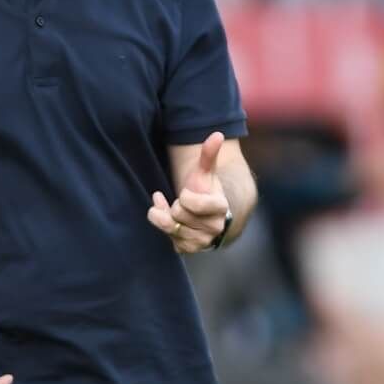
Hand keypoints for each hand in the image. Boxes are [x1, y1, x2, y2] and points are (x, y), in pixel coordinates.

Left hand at [147, 131, 228, 253]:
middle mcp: (214, 229)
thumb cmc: (205, 190)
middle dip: (177, 204)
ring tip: (172, 206)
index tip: (188, 193)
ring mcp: (202, 241)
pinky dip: (162, 223)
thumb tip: (217, 134)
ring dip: (166, 213)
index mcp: (220, 208)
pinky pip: (167, 237)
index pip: (191, 202)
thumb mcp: (205, 173)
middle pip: (178, 214)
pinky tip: (165, 214)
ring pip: (171, 226)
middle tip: (183, 201)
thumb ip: (209, 154)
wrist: (206, 214)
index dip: (185, 195)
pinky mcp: (189, 249)